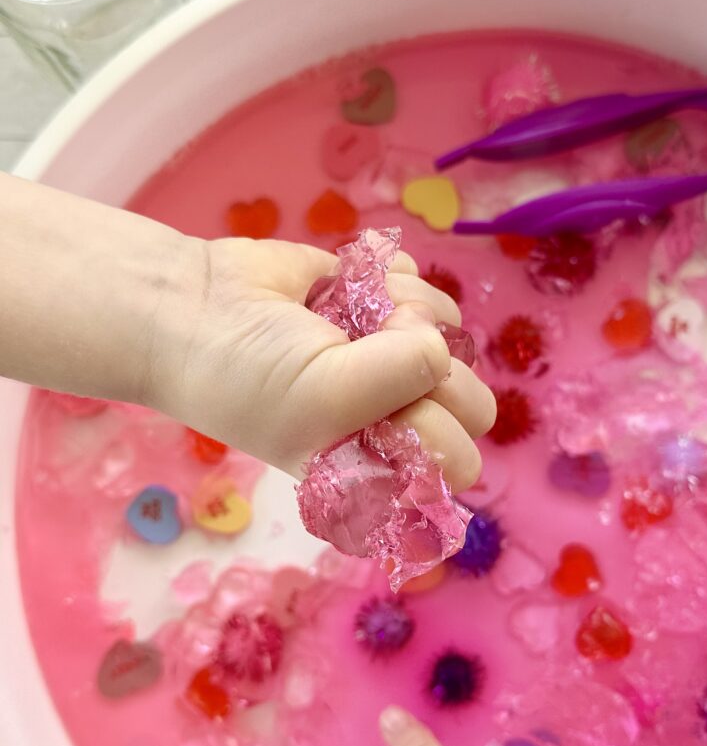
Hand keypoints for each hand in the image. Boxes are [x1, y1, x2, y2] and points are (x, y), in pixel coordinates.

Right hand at [150, 236, 494, 488]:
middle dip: (432, 369)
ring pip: (456, 337)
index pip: (462, 461)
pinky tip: (346, 285)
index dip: (435, 428)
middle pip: (476, 402)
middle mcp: (399, 417)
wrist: (190, 310)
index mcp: (386, 466)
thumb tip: (441, 340)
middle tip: (371, 353)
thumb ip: (407, 374)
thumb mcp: (328, 398)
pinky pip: (429, 291)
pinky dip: (394, 278)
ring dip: (406, 312)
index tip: (385, 409)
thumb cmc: (253, 378)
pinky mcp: (386, 306)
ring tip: (346, 316)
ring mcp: (396, 360)